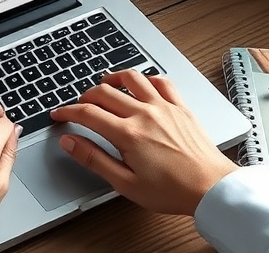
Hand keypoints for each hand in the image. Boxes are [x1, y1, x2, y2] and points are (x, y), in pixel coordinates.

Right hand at [50, 70, 237, 215]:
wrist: (210, 188)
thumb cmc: (172, 191)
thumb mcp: (124, 183)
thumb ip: (94, 159)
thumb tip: (70, 142)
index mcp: (128, 134)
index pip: (87, 113)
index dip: (67, 111)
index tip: (58, 114)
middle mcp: (144, 114)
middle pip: (104, 92)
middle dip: (85, 96)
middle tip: (78, 106)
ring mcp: (164, 107)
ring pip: (132, 78)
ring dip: (113, 79)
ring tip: (104, 85)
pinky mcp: (180, 106)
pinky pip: (161, 81)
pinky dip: (146, 79)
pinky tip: (140, 85)